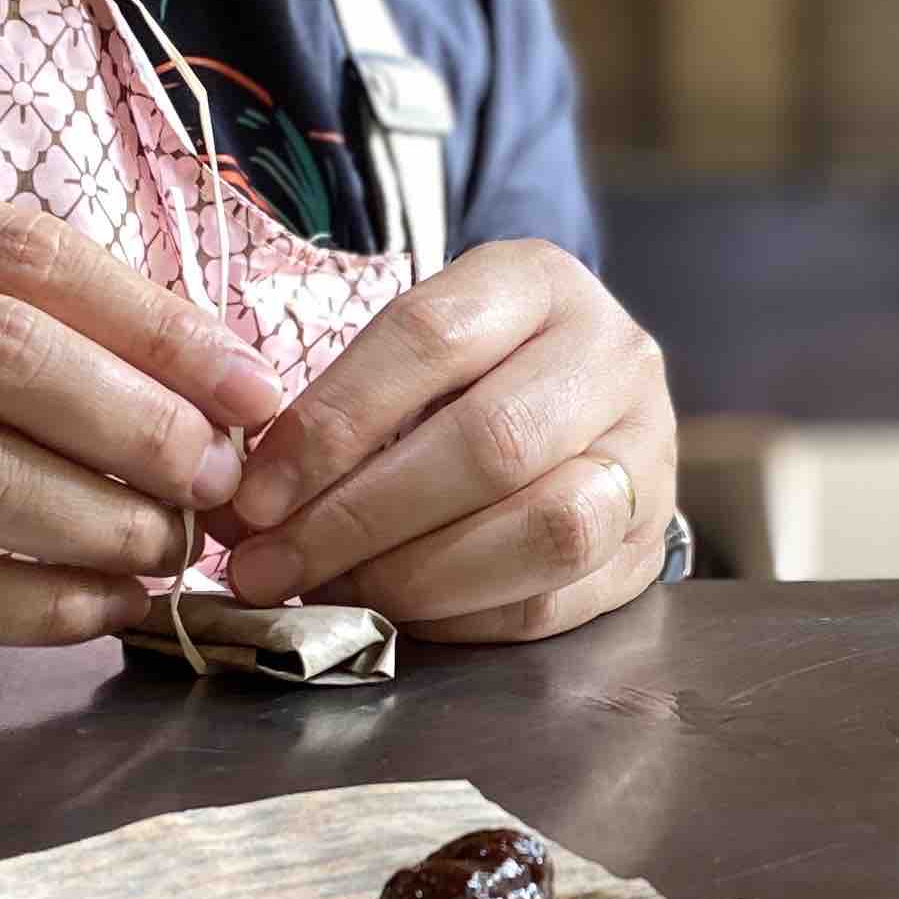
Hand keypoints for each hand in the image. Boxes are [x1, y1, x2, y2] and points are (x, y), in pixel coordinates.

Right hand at [0, 156, 286, 647]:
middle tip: (217, 480)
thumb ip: (17, 299)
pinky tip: (100, 607)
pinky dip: (32, 605)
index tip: (254, 389)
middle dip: (140, 427)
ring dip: (99, 525)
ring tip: (170, 548)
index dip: (160, 326)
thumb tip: (215, 374)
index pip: (22, 252)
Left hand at [220, 238, 673, 641]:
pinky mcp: (650, 545)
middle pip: (493, 443)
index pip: (429, 340)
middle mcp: (613, 356)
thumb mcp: (415, 351)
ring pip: (545, 528)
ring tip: (335, 591)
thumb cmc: (466, 375)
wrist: (581, 403)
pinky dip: (461, 617)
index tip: (253, 498)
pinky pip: (556, 600)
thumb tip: (248, 511)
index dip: (332, 425)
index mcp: (540, 280)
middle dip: (361, 517)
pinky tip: (397, 613)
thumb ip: (345, 410)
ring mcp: (648, 453)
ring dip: (417, 576)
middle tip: (273, 565)